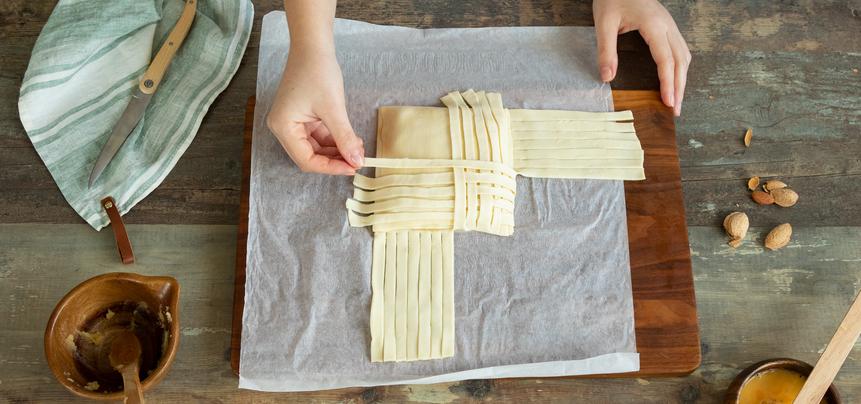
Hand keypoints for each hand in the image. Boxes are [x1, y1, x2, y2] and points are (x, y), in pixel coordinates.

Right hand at [266, 47, 363, 174]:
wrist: (313, 47)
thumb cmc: (318, 71)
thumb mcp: (334, 108)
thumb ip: (344, 138)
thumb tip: (357, 161)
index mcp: (283, 127)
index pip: (307, 160)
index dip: (330, 167)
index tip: (353, 167)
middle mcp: (283, 128)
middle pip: (311, 156)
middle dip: (335, 159)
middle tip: (358, 159)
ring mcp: (293, 123)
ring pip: (317, 148)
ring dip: (337, 150)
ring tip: (358, 148)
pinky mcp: (302, 118)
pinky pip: (319, 136)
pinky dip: (335, 140)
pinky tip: (351, 139)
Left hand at [593, 0, 690, 115]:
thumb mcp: (603, 23)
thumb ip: (606, 50)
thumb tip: (607, 77)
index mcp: (653, 25)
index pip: (665, 59)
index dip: (668, 83)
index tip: (668, 102)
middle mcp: (667, 25)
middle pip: (681, 60)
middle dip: (679, 86)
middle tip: (675, 110)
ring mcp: (669, 25)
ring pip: (684, 55)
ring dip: (682, 78)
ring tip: (676, 99)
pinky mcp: (667, 26)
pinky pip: (679, 49)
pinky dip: (680, 67)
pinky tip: (675, 79)